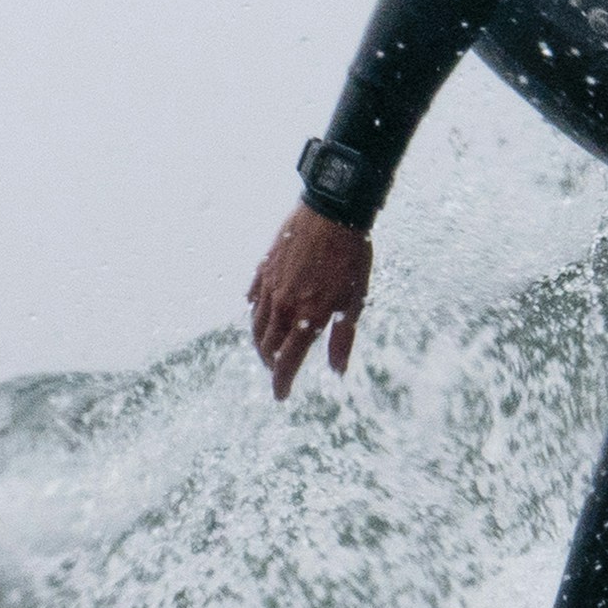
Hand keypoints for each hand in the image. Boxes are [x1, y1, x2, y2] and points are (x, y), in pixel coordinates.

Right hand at [249, 205, 371, 394]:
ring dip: (261, 343)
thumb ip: (343, 337)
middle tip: (278, 370)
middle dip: (271, 364)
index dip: (282, 382)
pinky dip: (254, 314)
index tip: (281, 396)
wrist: (332, 212)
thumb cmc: (350, 256)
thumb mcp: (354, 300)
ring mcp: (269, 286)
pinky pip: (253, 299)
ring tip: (268, 349)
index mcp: (307, 316)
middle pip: (267, 347)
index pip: (287, 361)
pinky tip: (259, 316)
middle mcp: (283, 305)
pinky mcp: (264, 268)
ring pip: (256, 325)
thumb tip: (337, 369)